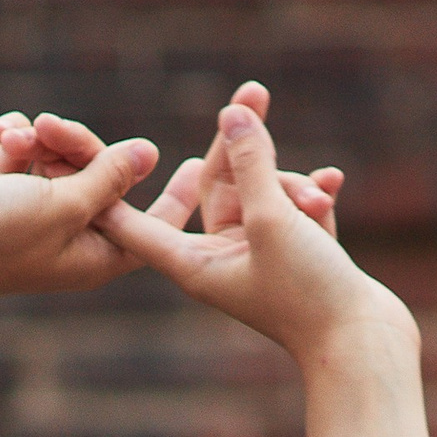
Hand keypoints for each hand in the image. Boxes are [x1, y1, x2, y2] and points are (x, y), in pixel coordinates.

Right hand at [0, 114, 160, 306]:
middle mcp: (70, 238)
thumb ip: (108, 177)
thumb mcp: (63, 203)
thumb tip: (149, 154)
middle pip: (101, 176)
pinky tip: (1, 132)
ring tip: (15, 136)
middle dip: (79, 144)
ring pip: (61, 159)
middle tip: (51, 128)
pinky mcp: (4, 197)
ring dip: (41, 139)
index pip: (150, 226)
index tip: (198, 165)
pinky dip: (17, 140)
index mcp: (95, 256)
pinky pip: (26, 156)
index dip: (175, 197)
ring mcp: (36, 217)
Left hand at [102, 85, 405, 368]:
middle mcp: (217, 259)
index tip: (76, 161)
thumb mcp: (274, 219)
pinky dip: (311, 196)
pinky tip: (331, 186)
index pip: (139, 224)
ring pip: (262, 191)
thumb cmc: (309, 294)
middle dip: (242, 145)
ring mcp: (255, 256)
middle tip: (254, 91)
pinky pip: (291, 208)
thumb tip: (231, 114)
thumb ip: (252, 164)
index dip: (115, 191)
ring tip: (319, 203)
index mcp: (193, 266)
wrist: (360, 346)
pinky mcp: (289, 254)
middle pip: (215, 184)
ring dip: (293, 186)